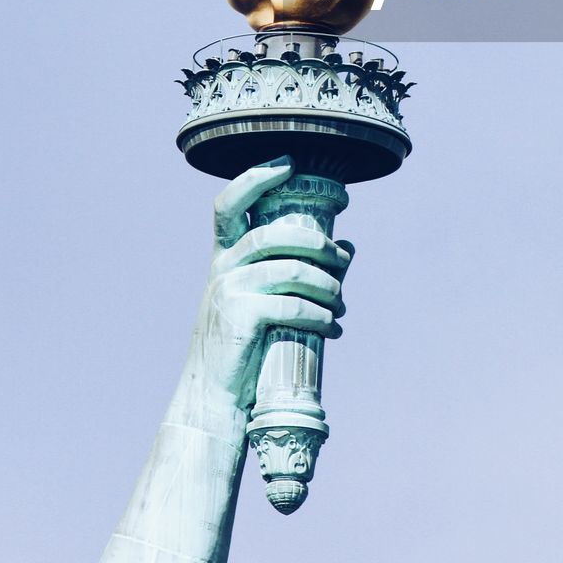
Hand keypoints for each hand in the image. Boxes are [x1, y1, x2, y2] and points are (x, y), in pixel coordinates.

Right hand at [177, 157, 353, 416]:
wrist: (214, 399)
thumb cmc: (244, 345)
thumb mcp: (264, 300)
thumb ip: (298, 270)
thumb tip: (349, 246)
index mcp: (224, 257)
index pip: (229, 203)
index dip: (256, 177)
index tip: (290, 163)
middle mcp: (222, 268)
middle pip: (275, 234)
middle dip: (318, 244)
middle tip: (344, 260)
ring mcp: (228, 290)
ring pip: (292, 270)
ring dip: (328, 286)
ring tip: (342, 304)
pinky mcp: (239, 317)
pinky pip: (292, 305)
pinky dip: (321, 315)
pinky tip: (334, 328)